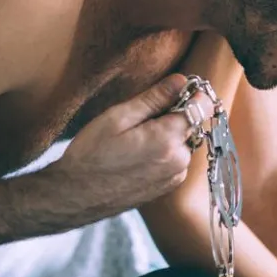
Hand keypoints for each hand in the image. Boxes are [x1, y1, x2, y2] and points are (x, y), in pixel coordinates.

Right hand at [48, 73, 211, 211]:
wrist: (75, 196)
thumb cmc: (91, 155)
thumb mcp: (118, 117)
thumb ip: (155, 98)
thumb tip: (182, 81)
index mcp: (168, 140)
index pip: (201, 107)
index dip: (190, 94)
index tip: (174, 90)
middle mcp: (179, 161)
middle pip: (191, 124)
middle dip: (173, 116)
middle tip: (140, 119)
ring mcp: (175, 177)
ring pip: (183, 142)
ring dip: (167, 135)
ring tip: (134, 140)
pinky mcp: (167, 187)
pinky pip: (175, 160)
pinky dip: (163, 152)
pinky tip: (136, 155)